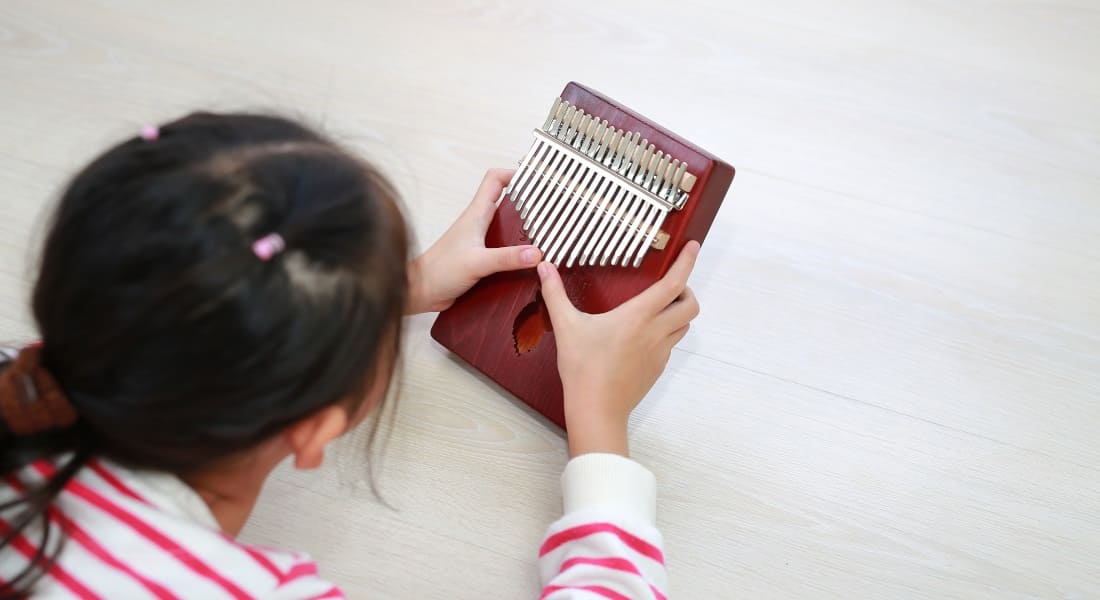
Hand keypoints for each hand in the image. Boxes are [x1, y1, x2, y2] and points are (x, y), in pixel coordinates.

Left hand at [408, 169, 541, 313]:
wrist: (420, 291)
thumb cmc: (439, 270)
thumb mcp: (477, 262)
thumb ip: (506, 258)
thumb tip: (536, 253)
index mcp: (476, 214)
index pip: (495, 179)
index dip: (515, 174)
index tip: (537, 180)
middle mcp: (479, 223)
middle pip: (507, 202)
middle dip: (528, 203)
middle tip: (550, 210)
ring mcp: (481, 241)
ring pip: (508, 228)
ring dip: (525, 231)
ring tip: (547, 236)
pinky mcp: (482, 258)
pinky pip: (505, 250)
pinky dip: (518, 253)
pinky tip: (530, 263)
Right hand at [537, 241, 700, 456]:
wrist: (596, 410)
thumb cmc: (583, 369)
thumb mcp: (566, 327)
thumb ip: (555, 294)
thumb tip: (544, 268)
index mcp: (638, 316)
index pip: (673, 283)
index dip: (687, 262)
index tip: (693, 246)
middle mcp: (655, 332)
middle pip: (691, 305)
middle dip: (686, 290)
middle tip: (670, 285)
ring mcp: (660, 352)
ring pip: (685, 326)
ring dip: (679, 312)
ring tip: (659, 307)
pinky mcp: (657, 368)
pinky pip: (672, 345)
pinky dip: (667, 333)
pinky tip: (645, 335)